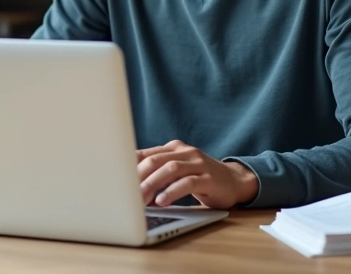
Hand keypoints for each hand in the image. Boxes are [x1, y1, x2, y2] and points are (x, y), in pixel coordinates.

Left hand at [136, 140, 258, 208]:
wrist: (234, 181)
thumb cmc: (200, 178)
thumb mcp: (178, 171)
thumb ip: (158, 173)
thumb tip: (128, 186)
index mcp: (174, 148)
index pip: (146, 154)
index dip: (129, 167)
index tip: (116, 181)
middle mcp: (185, 152)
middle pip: (155, 160)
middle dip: (138, 177)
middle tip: (125, 194)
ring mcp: (198, 163)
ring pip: (170, 169)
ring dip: (153, 184)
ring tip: (141, 199)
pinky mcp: (209, 178)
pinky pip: (187, 182)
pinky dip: (172, 191)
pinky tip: (162, 201)